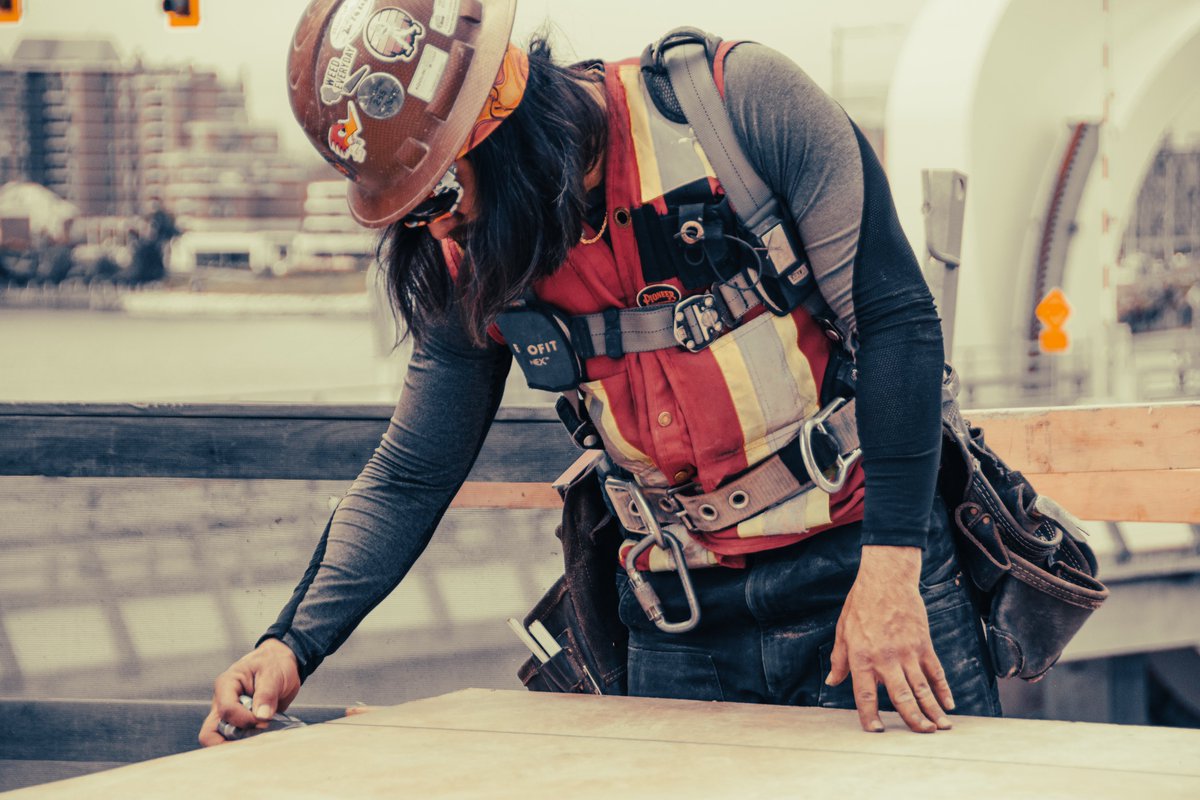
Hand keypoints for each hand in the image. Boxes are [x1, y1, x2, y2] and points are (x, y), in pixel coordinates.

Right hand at [198, 638, 300, 746]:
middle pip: (210, 733)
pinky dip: (248, 745)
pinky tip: (262, 742)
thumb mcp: (272, 674)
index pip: (226, 710)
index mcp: (226, 685)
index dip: (245, 719)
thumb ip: (266, 694)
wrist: (282, 664)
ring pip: (221, 740)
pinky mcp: (241, 725)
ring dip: (239, 745)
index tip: (264, 720)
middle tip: (252, 745)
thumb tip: (262, 717)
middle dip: (228, 744)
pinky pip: (237, 741)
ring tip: (259, 743)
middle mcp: (222, 703)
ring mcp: (230, 716)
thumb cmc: (273, 663)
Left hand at [826, 545, 954, 732]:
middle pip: (900, 697)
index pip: (864, 694)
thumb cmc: (861, 604)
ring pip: (922, 688)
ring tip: (941, 727)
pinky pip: (936, 671)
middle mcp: (885, 659)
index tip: (876, 731)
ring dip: (933, 709)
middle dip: (913, 719)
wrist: (886, 578)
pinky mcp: (923, 644)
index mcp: (861, 657)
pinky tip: (949, 703)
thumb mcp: (843, 631)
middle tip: (923, 734)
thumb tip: (833, 681)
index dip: (869, 715)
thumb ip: (839, 660)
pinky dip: (944, 688)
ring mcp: (907, 652)